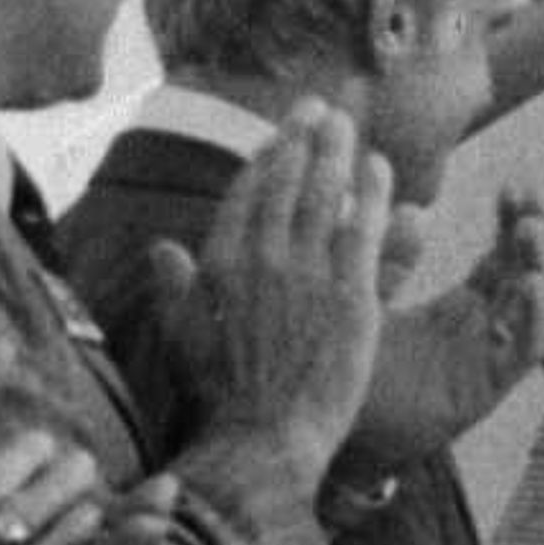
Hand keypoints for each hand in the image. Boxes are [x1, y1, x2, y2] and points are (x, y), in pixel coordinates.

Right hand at [151, 100, 394, 488]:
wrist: (262, 436)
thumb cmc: (222, 396)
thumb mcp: (182, 335)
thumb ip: (173, 286)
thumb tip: (161, 247)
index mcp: (219, 262)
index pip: (246, 194)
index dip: (267, 157)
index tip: (283, 134)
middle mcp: (261, 257)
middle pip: (286, 182)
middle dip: (303, 138)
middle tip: (323, 108)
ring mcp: (307, 274)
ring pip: (324, 196)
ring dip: (337, 153)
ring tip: (350, 124)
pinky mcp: (350, 297)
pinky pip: (364, 230)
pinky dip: (374, 195)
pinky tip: (382, 168)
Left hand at [351, 186, 543, 463]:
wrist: (334, 428)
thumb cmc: (347, 368)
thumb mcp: (367, 298)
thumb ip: (390, 258)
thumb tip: (413, 208)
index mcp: (460, 309)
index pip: (502, 258)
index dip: (513, 221)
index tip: (516, 184)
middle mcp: (484, 332)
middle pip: (527, 277)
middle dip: (534, 235)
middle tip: (531, 195)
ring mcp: (489, 359)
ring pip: (534, 309)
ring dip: (538, 268)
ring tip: (531, 232)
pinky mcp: (488, 386)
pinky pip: (524, 351)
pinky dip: (535, 319)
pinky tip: (535, 287)